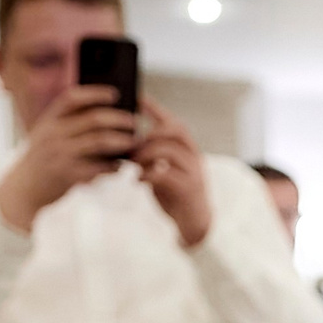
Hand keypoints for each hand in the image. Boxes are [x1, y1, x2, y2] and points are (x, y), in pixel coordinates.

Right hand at [0, 84, 135, 231]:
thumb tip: (104, 115)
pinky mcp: (68, 175)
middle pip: (93, 119)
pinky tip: (121, 165)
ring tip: (134, 141)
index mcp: (49, 121)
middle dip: (119, 119)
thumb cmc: (41, 160)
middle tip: (134, 121)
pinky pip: (99, 167)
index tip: (114, 94)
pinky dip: (113, 165)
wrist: (23, 190)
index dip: (95, 93)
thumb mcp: (46, 136)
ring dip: (121, 140)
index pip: (72, 98)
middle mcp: (54, 134)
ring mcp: (61, 154)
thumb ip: (67, 124)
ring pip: (100, 142)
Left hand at [132, 95, 211, 248]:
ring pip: (170, 150)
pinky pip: (167, 174)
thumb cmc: (175, 196)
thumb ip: (150, 158)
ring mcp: (194, 172)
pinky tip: (138, 180)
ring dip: (146, 153)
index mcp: (187, 149)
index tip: (137, 97)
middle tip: (132, 144)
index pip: (172, 121)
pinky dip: (148, 174)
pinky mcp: (188, 189)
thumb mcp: (163, 171)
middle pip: (175, 130)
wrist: (195, 225)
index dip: (155, 108)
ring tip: (133, 162)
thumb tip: (126, 145)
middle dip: (150, 133)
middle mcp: (194, 156)